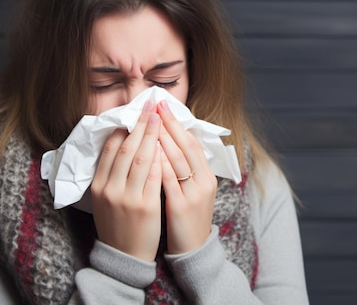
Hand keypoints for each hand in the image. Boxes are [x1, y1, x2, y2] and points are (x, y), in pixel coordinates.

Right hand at [90, 101, 161, 261]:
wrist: (124, 256)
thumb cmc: (116, 223)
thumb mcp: (104, 199)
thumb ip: (110, 174)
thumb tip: (120, 144)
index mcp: (99, 185)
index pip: (111, 149)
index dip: (123, 128)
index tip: (133, 113)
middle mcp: (111, 189)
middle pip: (127, 149)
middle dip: (140, 125)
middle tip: (150, 107)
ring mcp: (128, 198)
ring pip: (142, 159)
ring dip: (152, 135)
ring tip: (160, 119)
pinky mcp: (146, 207)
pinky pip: (155, 177)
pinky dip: (161, 159)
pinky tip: (166, 145)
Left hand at [157, 100, 217, 254]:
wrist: (192, 249)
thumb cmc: (187, 218)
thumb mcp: (193, 190)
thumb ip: (184, 169)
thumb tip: (167, 142)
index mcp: (207, 176)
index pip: (192, 142)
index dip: (177, 123)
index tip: (163, 106)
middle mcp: (204, 182)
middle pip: (186, 146)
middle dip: (169, 124)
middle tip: (155, 106)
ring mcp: (194, 194)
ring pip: (178, 161)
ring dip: (163, 139)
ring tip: (150, 122)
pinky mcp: (181, 207)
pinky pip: (168, 181)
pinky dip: (158, 164)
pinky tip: (148, 152)